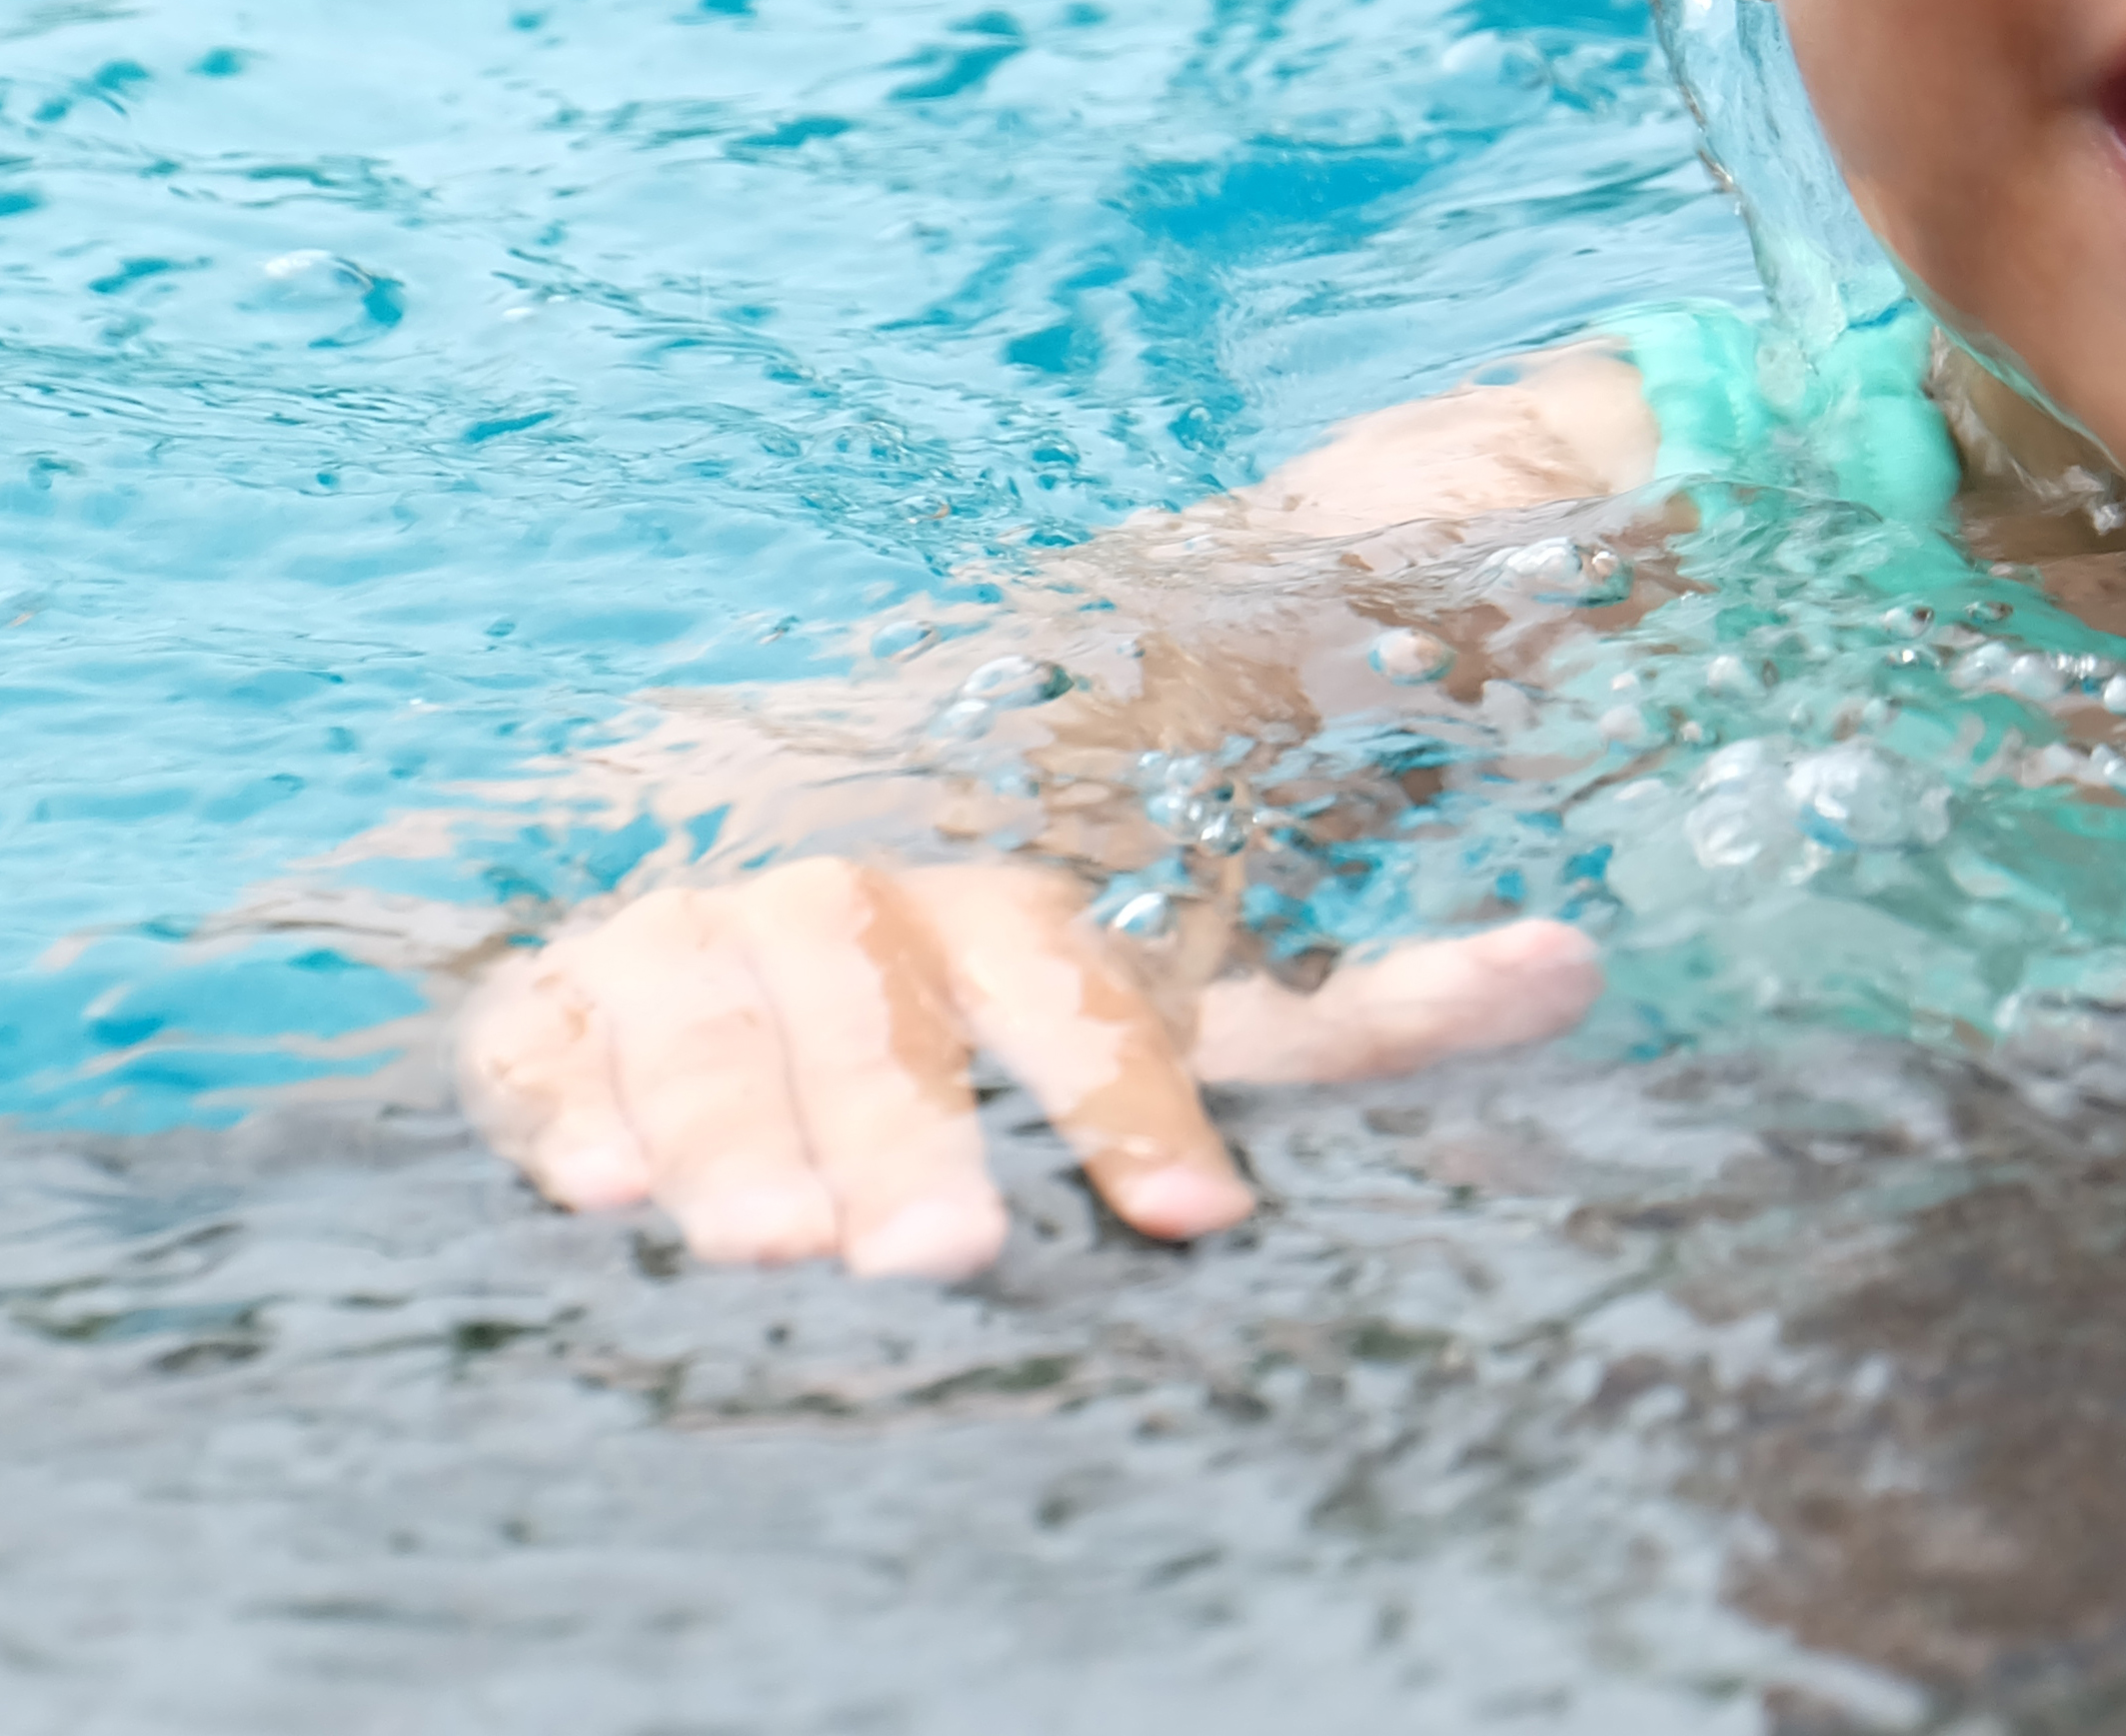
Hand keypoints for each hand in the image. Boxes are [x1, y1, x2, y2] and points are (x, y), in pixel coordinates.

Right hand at [457, 861, 1602, 1277]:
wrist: (766, 872)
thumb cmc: (1019, 999)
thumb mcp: (1193, 996)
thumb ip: (1366, 1008)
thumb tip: (1576, 968)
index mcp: (1010, 894)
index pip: (1080, 974)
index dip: (1135, 1092)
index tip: (1196, 1221)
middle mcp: (856, 897)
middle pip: (886, 994)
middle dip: (913, 1120)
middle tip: (944, 1253)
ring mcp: (699, 933)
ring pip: (721, 1007)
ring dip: (742, 1122)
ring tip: (765, 1248)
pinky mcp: (554, 994)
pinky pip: (549, 1037)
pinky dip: (569, 1101)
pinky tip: (591, 1185)